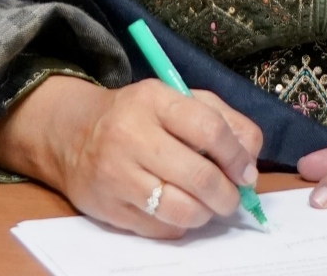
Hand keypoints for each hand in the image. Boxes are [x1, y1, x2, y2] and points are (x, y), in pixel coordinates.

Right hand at [0, 76, 262, 238]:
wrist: (74, 134)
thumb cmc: (139, 114)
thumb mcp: (179, 98)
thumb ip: (223, 119)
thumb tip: (252, 158)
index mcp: (155, 100)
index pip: (209, 129)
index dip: (237, 155)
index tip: (247, 171)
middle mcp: (133, 135)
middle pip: (199, 176)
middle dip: (227, 194)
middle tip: (234, 197)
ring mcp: (117, 175)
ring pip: (181, 209)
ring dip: (207, 213)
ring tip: (209, 205)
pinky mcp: (108, 209)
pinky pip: (160, 228)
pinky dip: (181, 224)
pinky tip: (181, 210)